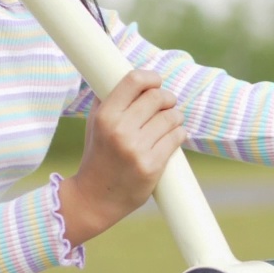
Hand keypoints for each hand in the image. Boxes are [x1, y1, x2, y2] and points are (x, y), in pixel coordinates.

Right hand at [57, 70, 186, 245]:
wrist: (95, 198)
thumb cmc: (98, 155)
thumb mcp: (94, 123)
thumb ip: (107, 98)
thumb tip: (127, 74)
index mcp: (105, 116)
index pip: (134, 81)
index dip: (151, 77)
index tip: (156, 81)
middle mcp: (120, 130)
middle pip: (157, 97)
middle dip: (167, 98)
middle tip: (167, 104)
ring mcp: (137, 149)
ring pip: (171, 117)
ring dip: (175, 116)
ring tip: (170, 121)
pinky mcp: (151, 166)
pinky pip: (176, 137)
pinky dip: (179, 133)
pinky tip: (174, 135)